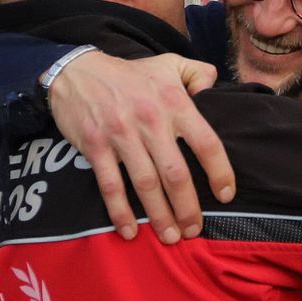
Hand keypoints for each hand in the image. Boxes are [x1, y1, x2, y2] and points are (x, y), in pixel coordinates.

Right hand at [47, 50, 234, 242]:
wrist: (76, 71)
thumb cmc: (129, 74)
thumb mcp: (169, 63)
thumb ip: (198, 74)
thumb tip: (215, 88)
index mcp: (174, 103)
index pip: (206, 143)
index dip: (220, 172)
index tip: (226, 196)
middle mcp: (151, 121)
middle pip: (176, 173)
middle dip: (188, 207)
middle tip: (194, 230)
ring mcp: (122, 135)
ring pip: (146, 184)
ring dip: (159, 216)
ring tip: (171, 237)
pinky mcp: (96, 147)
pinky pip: (111, 186)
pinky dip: (120, 212)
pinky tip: (130, 232)